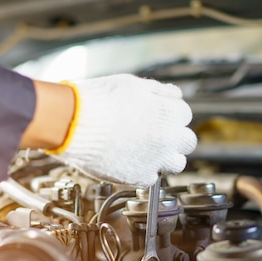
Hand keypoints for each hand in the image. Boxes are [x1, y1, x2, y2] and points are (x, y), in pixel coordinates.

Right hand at [48, 74, 196, 186]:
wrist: (73, 124)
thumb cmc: (99, 100)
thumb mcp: (133, 84)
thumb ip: (159, 91)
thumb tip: (174, 95)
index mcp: (170, 113)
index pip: (185, 114)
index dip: (169, 113)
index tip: (157, 115)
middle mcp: (168, 138)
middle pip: (188, 141)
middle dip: (175, 136)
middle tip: (156, 133)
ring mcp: (155, 160)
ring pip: (177, 163)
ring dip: (166, 157)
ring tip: (146, 149)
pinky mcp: (139, 177)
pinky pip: (151, 177)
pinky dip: (143, 170)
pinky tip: (128, 158)